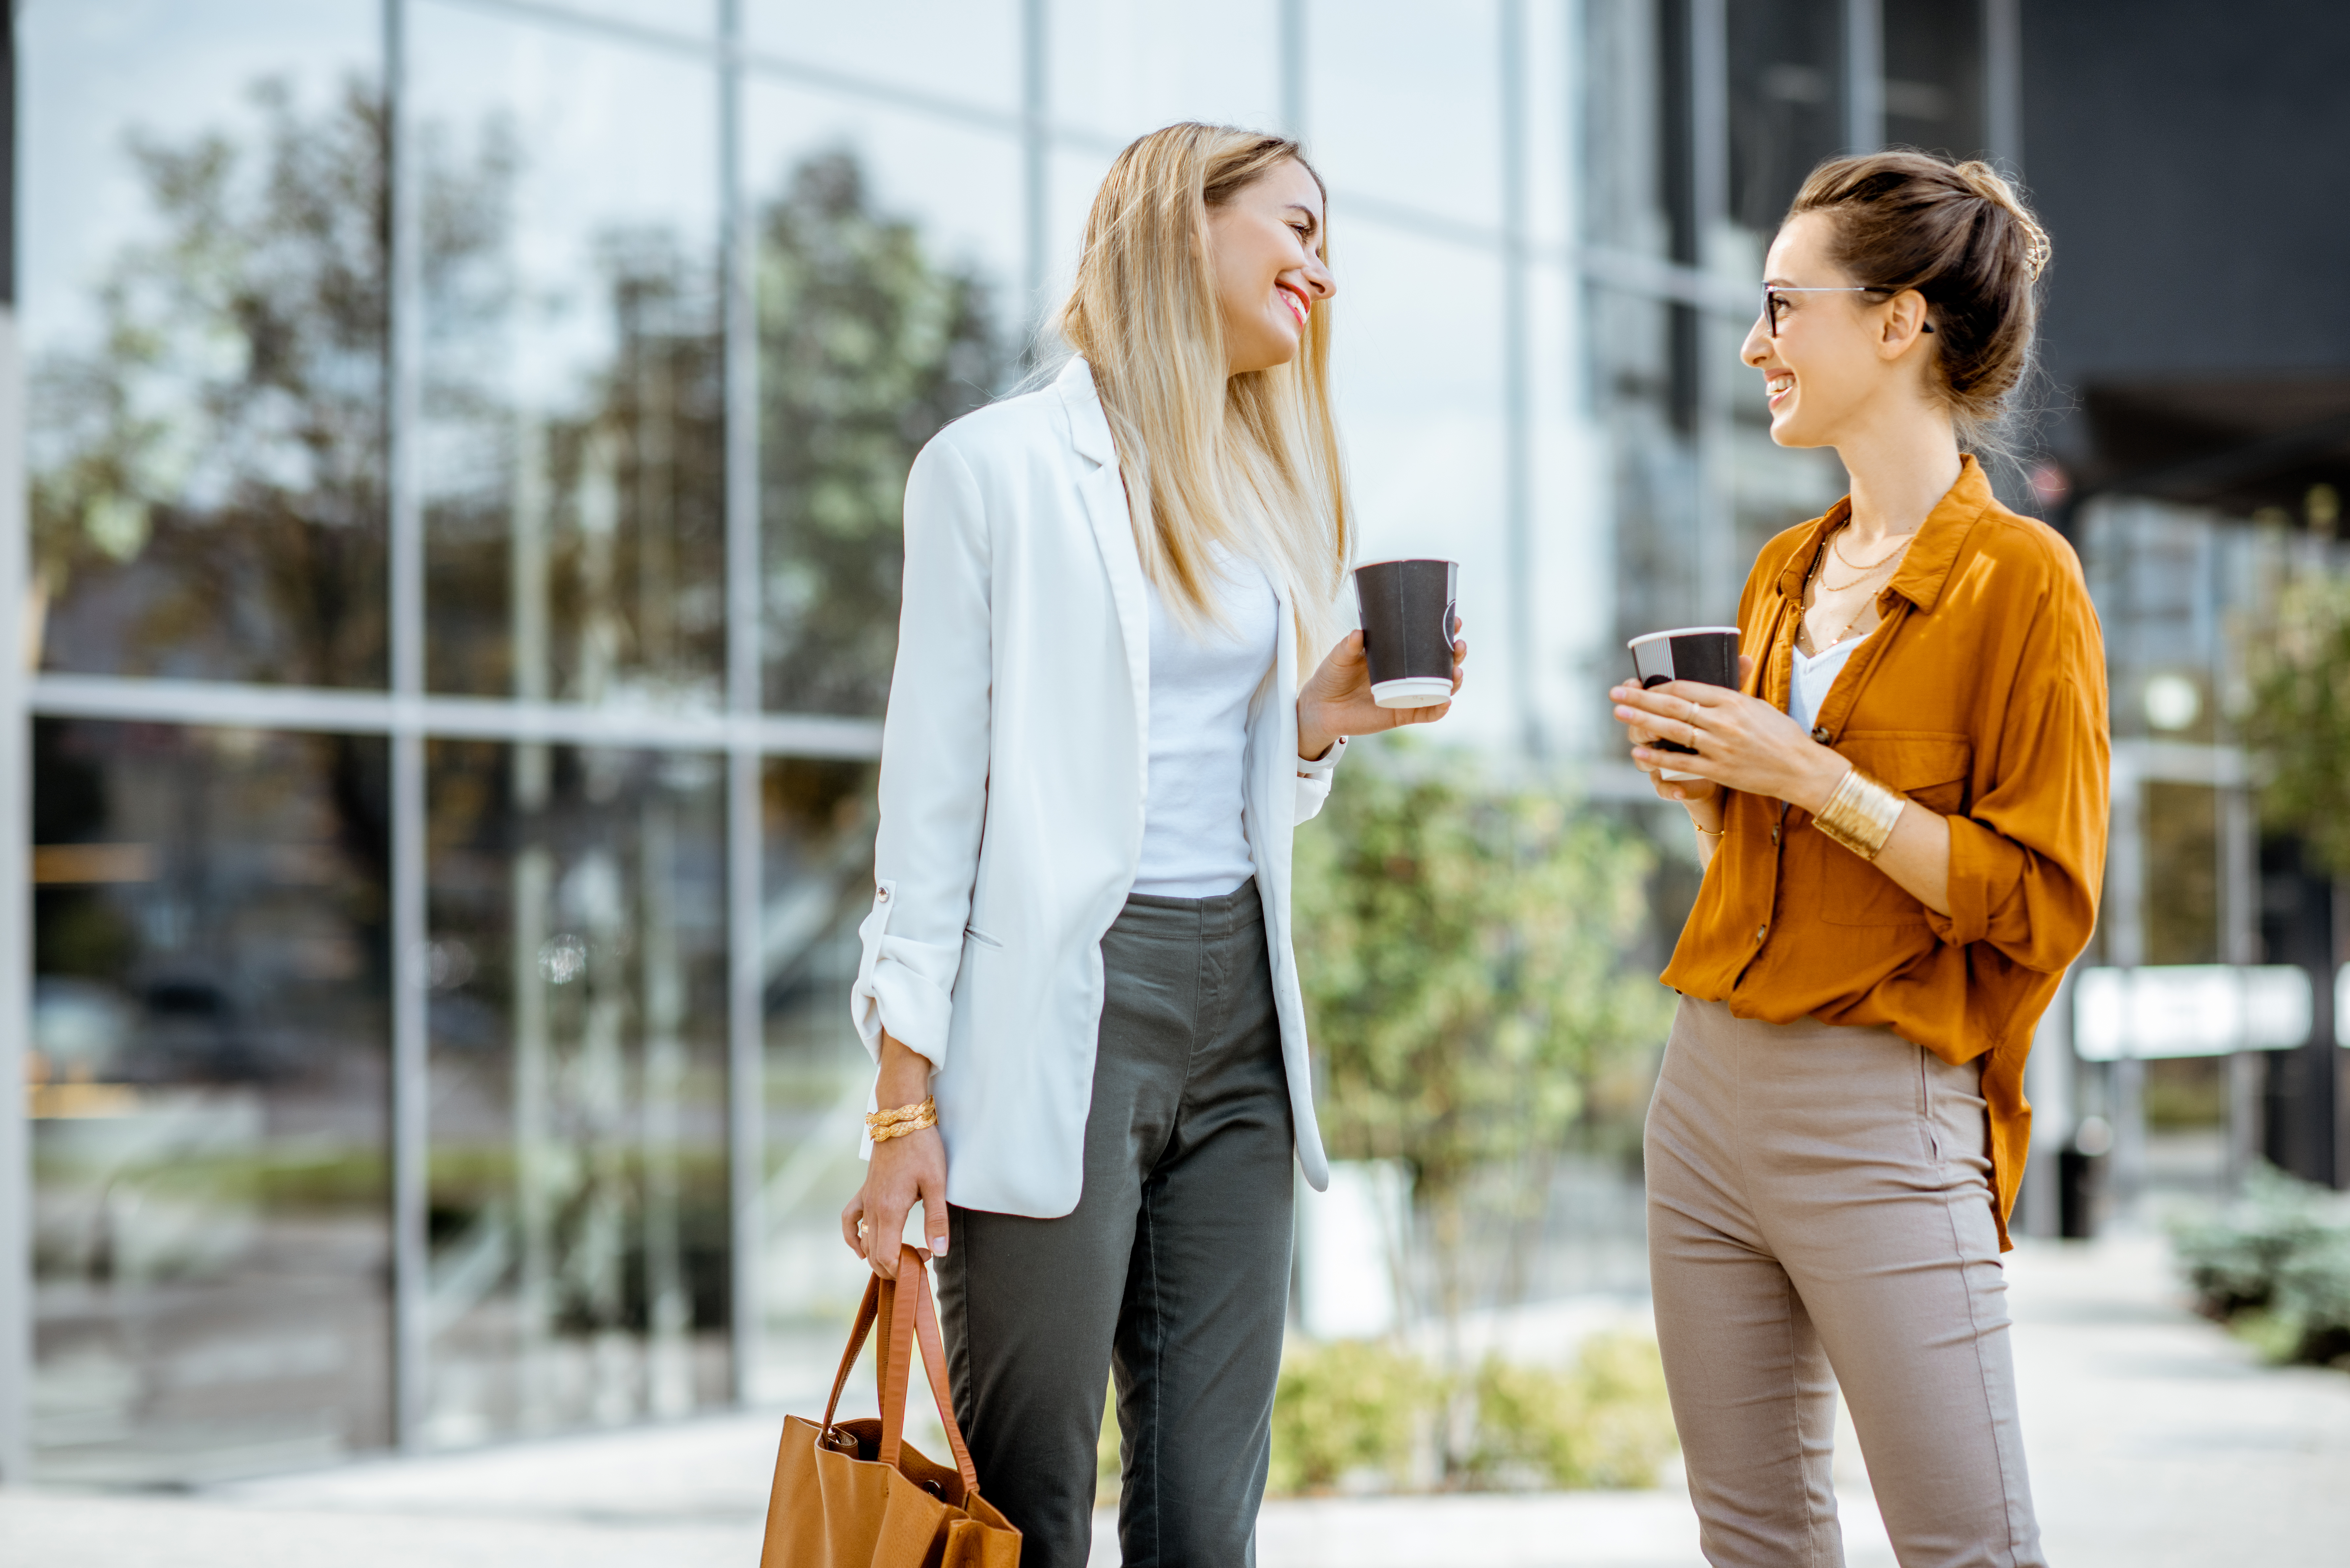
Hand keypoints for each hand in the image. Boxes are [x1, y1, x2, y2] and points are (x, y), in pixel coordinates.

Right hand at [839, 1032, 949, 1279]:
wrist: (902, 1117)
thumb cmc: (923, 1148)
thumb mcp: (937, 1183)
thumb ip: (936, 1220)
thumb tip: (938, 1252)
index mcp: (889, 1210)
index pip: (886, 1257)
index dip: (902, 1269)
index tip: (924, 1261)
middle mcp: (873, 1209)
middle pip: (874, 1254)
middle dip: (895, 1266)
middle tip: (919, 1260)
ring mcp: (866, 1199)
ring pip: (864, 1240)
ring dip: (879, 1255)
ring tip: (901, 1256)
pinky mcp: (865, 1189)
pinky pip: (850, 1218)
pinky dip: (853, 1236)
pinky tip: (861, 1247)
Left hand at [1297, 618, 1469, 761]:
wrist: (1321, 708)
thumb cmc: (1332, 676)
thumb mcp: (1339, 657)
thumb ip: (1348, 646)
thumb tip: (1358, 633)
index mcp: (1396, 653)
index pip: (1426, 640)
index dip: (1444, 631)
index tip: (1456, 621)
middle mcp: (1407, 673)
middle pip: (1440, 663)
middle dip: (1455, 654)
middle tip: (1459, 644)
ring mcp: (1407, 694)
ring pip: (1439, 687)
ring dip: (1453, 680)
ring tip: (1457, 671)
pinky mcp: (1402, 714)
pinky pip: (1426, 713)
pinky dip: (1438, 709)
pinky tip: (1445, 702)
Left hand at [1609, 654, 1846, 813]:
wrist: (1801, 768)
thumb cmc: (1781, 735)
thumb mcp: (1756, 706)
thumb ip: (1731, 693)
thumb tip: (1708, 680)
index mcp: (1733, 700)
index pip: (1687, 687)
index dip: (1659, 686)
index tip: (1640, 684)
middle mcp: (1724, 721)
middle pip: (1674, 705)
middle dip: (1640, 698)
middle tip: (1615, 693)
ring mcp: (1720, 746)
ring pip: (1673, 731)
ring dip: (1642, 721)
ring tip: (1619, 713)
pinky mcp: (1719, 771)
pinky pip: (1682, 762)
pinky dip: (1658, 757)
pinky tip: (1638, 752)